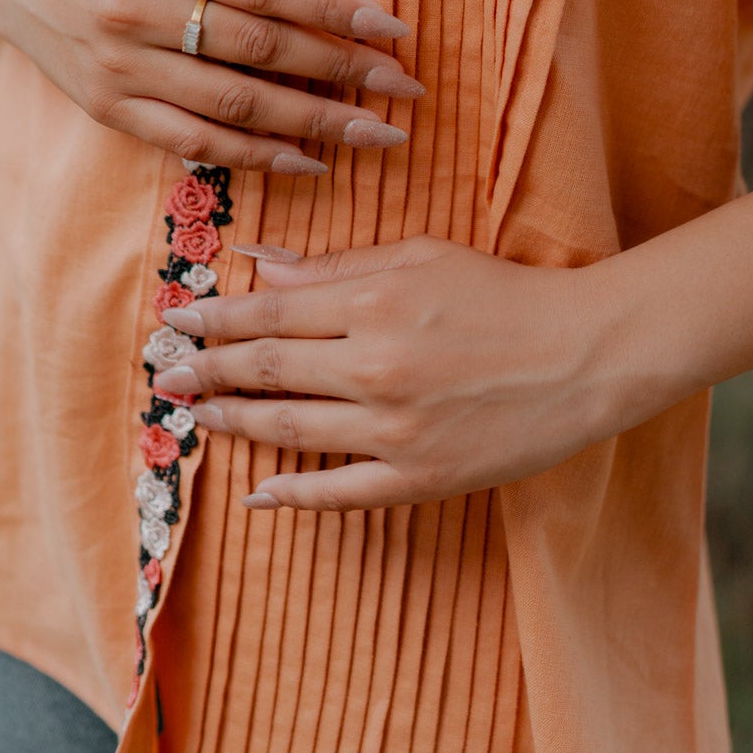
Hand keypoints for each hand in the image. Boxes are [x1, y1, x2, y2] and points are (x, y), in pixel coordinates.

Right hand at [0, 0, 423, 171]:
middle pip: (258, 51)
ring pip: (232, 106)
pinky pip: (192, 142)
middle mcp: (132, 9)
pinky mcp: (106, 108)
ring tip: (377, 134)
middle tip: (405, 89)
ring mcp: (116, 67)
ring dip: (314, 125)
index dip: (336, 13)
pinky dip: (255, 156)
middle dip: (342, 73)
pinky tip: (309, 162)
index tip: (394, 31)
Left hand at [151, 236, 625, 509]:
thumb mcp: (420, 258)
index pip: (271, 313)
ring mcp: (396, 430)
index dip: (217, 318)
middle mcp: (376, 367)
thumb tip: (259, 267)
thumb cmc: (502, 294)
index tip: (178, 319)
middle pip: (268, 369)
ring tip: (197, 417)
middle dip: (209, 370)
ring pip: (290, 429)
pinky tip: (258, 490)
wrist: (584, 355)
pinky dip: (292, 494)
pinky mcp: (420, 477)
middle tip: (168, 373)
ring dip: (235, 422)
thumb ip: (335, 269)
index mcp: (376, 303)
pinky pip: (339, 492)